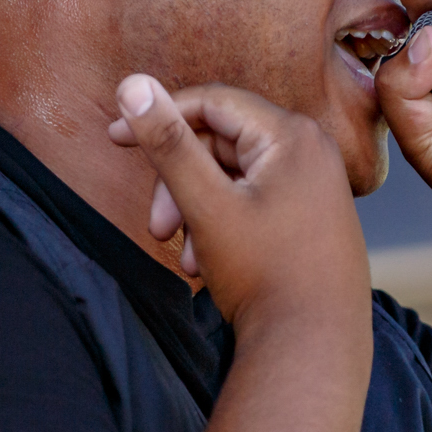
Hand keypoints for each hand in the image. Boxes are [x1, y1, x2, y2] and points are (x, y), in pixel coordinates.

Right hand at [108, 77, 371, 333]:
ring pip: (235, 177)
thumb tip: (132, 84)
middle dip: (179, 182)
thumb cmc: (265, 275)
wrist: (315, 347)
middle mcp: (312, 150)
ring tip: (183, 256)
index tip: (114, 137)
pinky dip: (223, 223)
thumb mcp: (204, 204)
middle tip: (156, 227)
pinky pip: (256, 201)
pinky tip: (206, 264)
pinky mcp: (314, 215)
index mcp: (292, 135)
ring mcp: (317, 185)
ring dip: (197, 209)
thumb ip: (167, 142)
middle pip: (221, 143)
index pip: (211, 102)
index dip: (159, 116)